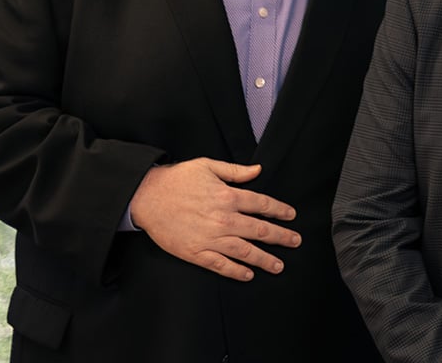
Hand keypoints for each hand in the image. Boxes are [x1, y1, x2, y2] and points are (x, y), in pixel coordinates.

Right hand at [130, 157, 300, 281]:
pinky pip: (220, 265)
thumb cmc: (177, 179)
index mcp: (228, 196)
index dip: (279, 210)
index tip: (291, 216)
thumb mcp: (208, 166)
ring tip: (279, 265)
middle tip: (296, 241)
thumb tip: (258, 170)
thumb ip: (235, 171)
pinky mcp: (195, 252)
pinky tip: (248, 274)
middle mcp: (223, 218)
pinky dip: (236, 271)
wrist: (146, 197)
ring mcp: (210, 238)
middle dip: (281, 237)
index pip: (262, 204)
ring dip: (264, 259)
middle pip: (259, 230)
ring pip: (244, 251)